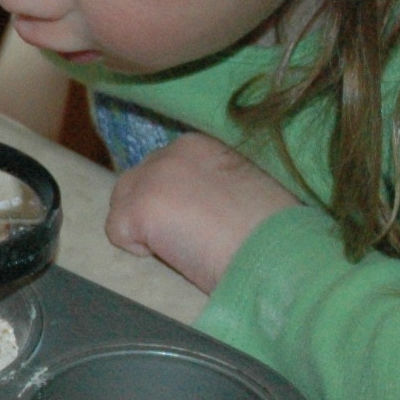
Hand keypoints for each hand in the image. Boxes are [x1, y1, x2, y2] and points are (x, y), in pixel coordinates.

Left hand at [103, 132, 297, 293]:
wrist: (282, 253)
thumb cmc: (279, 231)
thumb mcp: (249, 187)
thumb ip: (218, 183)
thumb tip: (200, 203)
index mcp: (204, 143)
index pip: (168, 168)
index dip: (178, 199)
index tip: (201, 221)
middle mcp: (175, 149)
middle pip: (139, 181)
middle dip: (155, 211)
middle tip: (191, 239)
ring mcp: (154, 176)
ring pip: (123, 202)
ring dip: (145, 228)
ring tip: (185, 248)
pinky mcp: (140, 206)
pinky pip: (117, 231)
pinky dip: (140, 251)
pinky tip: (177, 256)